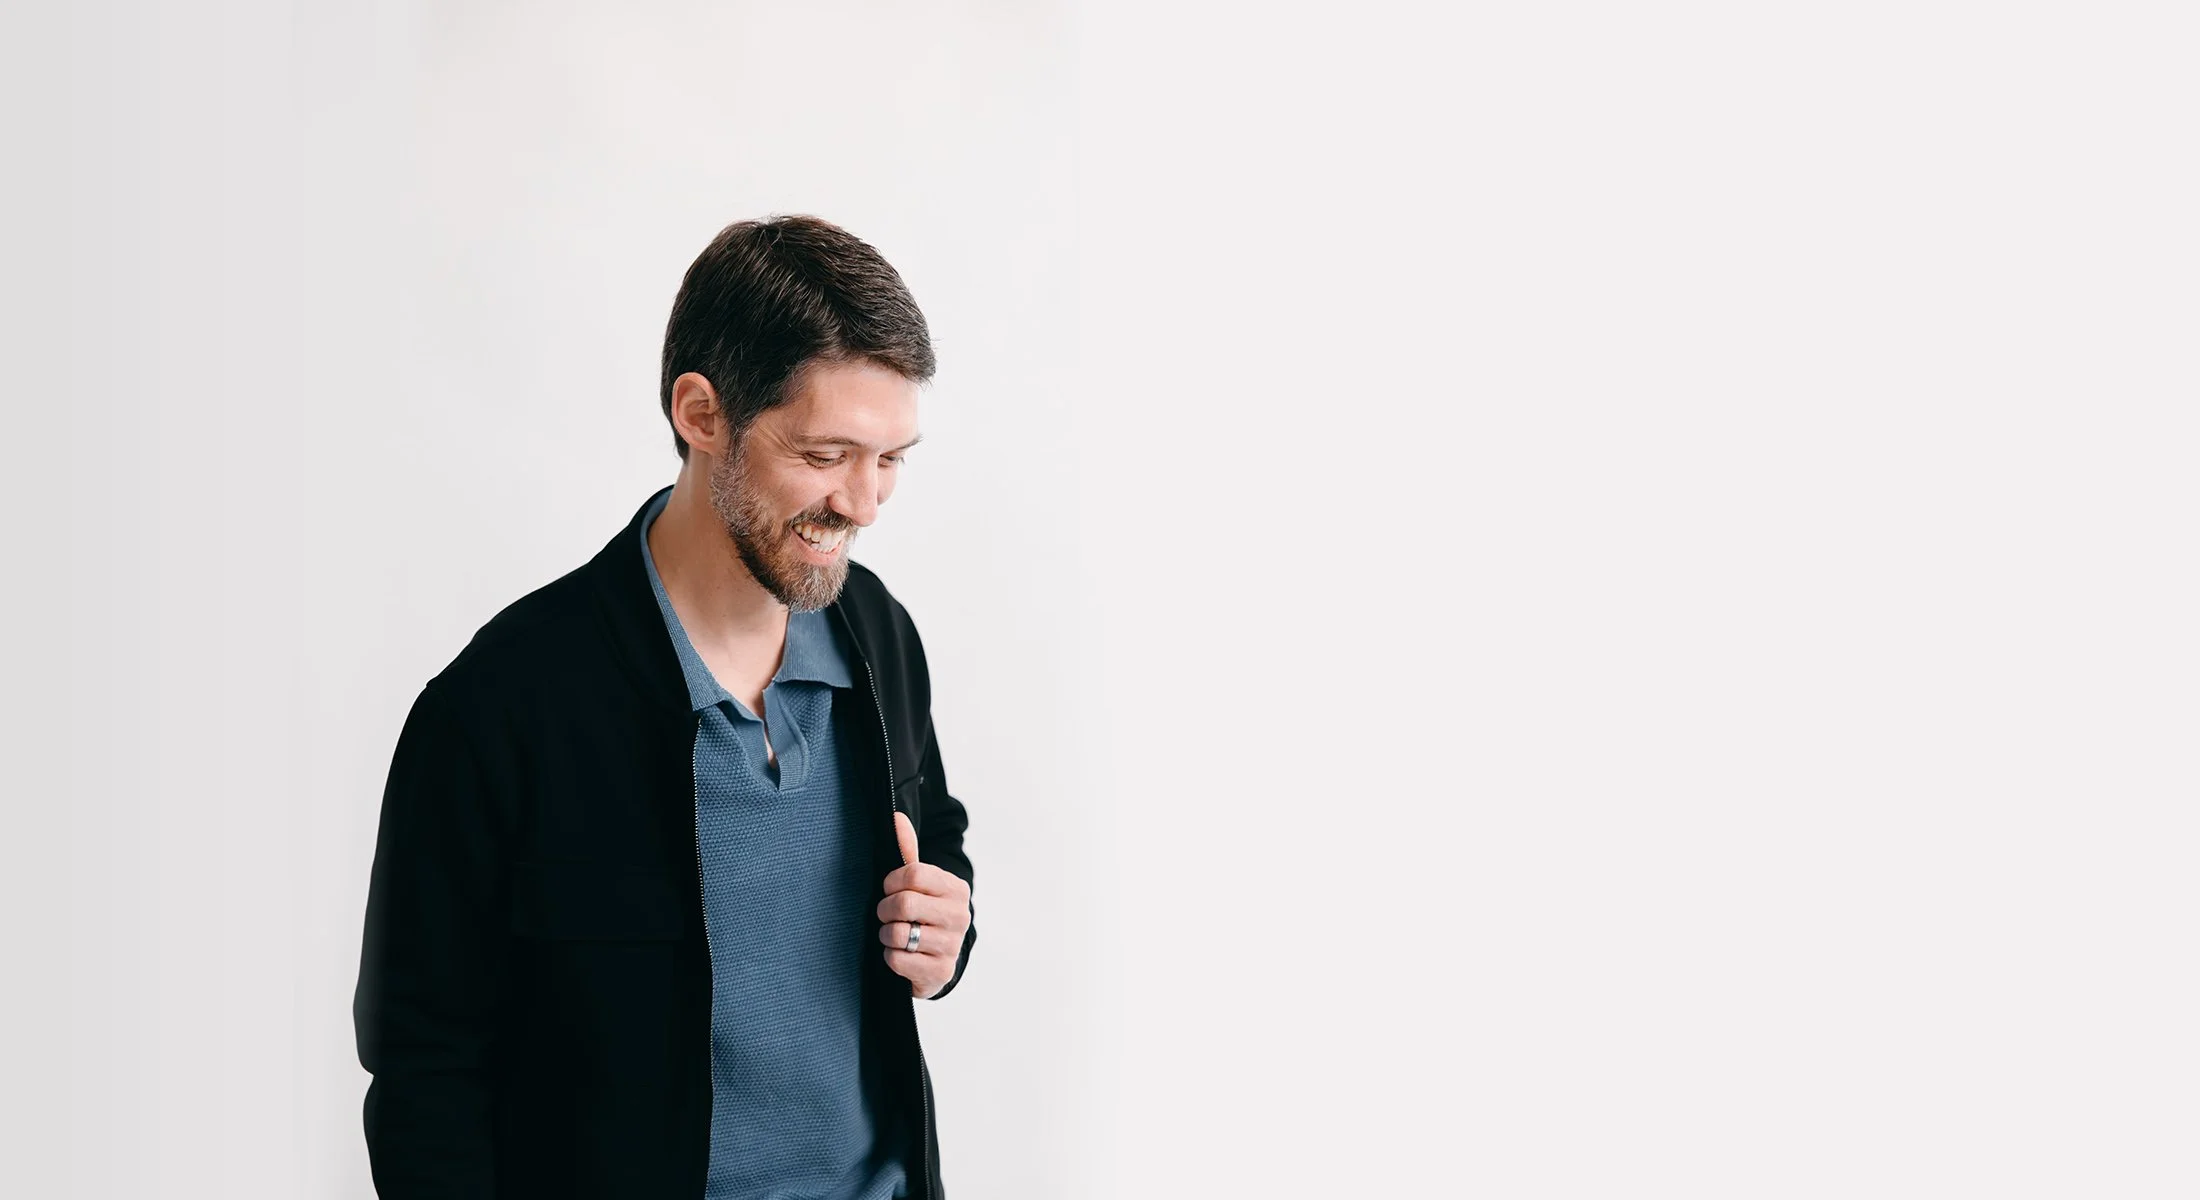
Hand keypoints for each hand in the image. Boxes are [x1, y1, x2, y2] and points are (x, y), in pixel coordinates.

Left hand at [878, 811, 971, 998]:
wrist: (936, 961)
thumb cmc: (923, 915)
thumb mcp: (918, 884)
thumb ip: (907, 851)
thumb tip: (896, 817)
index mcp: (956, 889)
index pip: (912, 874)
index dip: (891, 882)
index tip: (890, 889)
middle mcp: (960, 916)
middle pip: (903, 903)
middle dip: (885, 909)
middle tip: (887, 914)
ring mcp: (952, 946)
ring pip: (898, 933)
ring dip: (887, 934)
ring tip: (894, 934)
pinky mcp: (940, 972)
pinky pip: (897, 959)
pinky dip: (890, 956)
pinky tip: (900, 954)